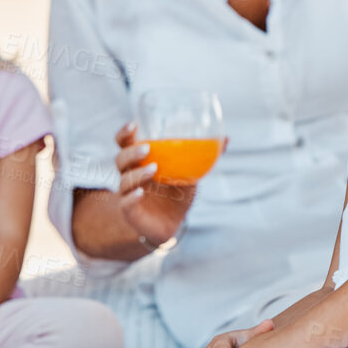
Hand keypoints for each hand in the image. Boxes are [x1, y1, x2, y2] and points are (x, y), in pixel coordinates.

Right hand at [115, 122, 197, 247]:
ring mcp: (128, 193)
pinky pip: (126, 203)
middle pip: (120, 159)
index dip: (125, 133)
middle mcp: (130, 175)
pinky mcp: (131, 211)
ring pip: (124, 180)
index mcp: (140, 161)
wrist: (170, 223)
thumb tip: (226, 139)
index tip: (134, 124)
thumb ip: (202, 157)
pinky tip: (140, 193)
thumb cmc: (176, 193)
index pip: (124, 143)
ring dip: (137, 173)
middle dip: (131, 152)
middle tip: (147, 148)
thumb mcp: (190, 173)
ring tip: (155, 169)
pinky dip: (131, 197)